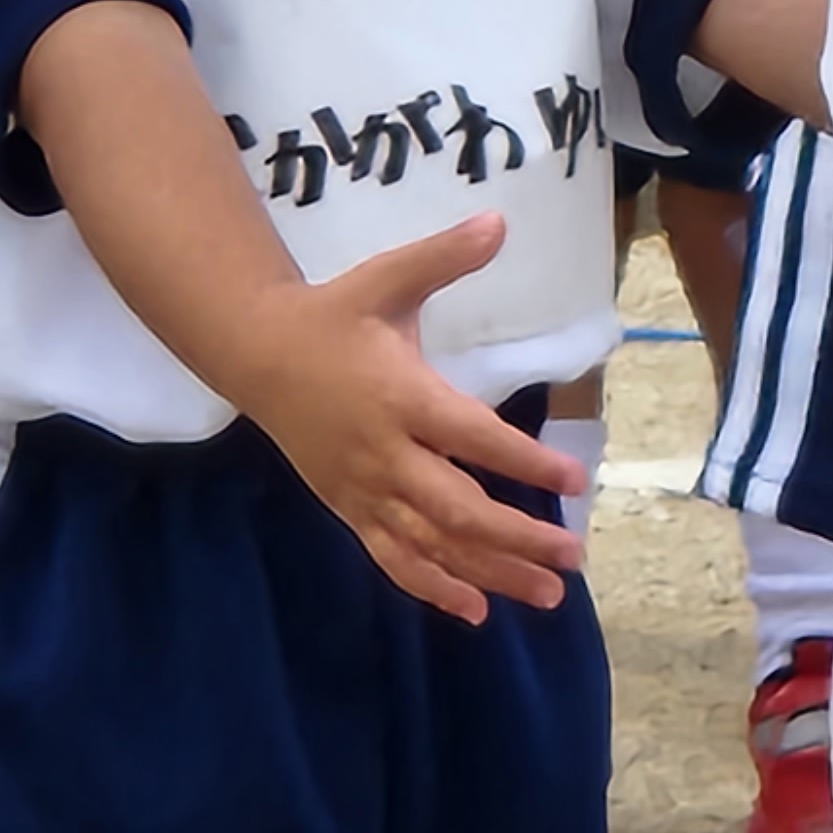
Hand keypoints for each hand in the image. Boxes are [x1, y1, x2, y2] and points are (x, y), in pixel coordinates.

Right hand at [233, 214, 588, 623]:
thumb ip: (444, 257)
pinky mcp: (348, 508)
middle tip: (574, 555)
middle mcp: (383, 453)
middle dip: (516, 538)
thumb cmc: (335, 316)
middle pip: (455, 509)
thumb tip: (498, 222)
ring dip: (490, 571)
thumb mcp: (387, 278)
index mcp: (400, 397)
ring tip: (548, 594)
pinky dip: (432, 586)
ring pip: (430, 543)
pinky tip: (475, 610)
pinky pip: (392, 556)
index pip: (471, 437)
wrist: (256, 352)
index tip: (576, 481)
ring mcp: (363, 488)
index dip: (522, 463)